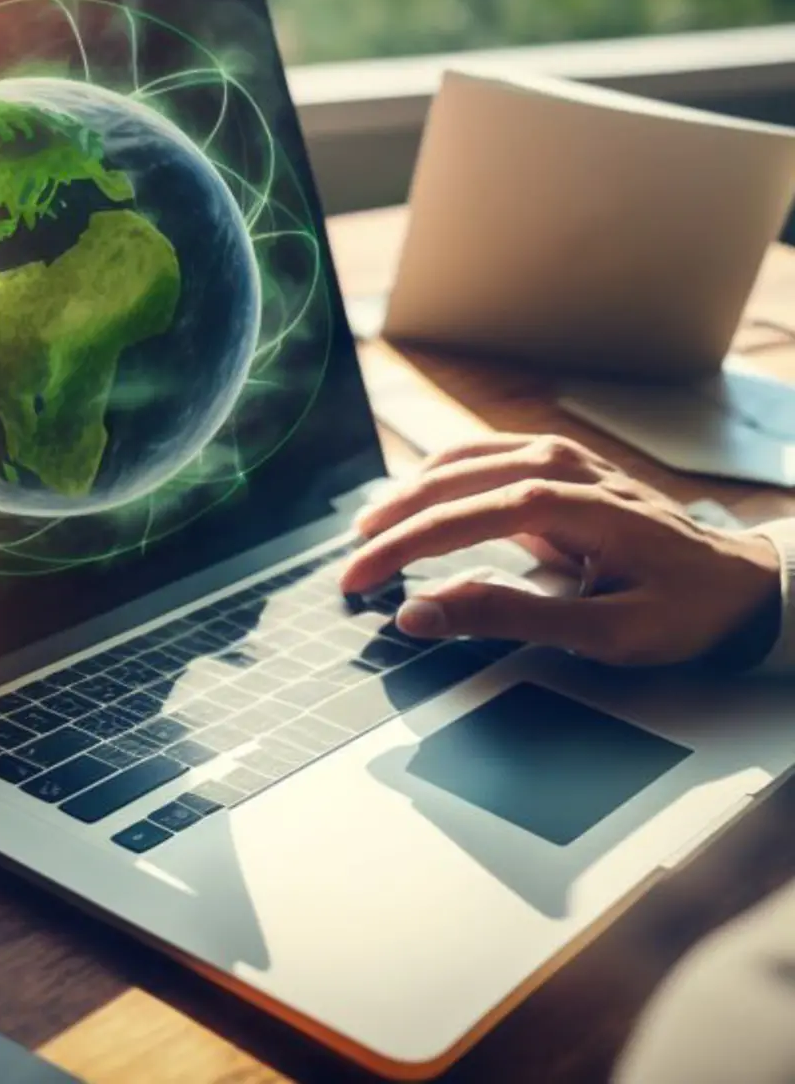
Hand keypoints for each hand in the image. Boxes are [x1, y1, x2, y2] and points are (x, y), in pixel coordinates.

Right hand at [339, 434, 781, 666]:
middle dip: (390, 525)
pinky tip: (415, 498)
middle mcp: (559, 465)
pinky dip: (437, 477)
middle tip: (351, 567)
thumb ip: (508, 618)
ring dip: (407, 494)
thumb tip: (424, 613)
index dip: (400, 549)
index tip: (359, 580)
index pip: (459, 517)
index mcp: (570, 504)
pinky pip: (480, 455)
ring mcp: (559, 456)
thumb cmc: (681, 611)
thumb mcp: (602, 633)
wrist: (739, 581)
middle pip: (448, 482)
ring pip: (458, 460)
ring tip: (368, 531)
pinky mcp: (558, 461)